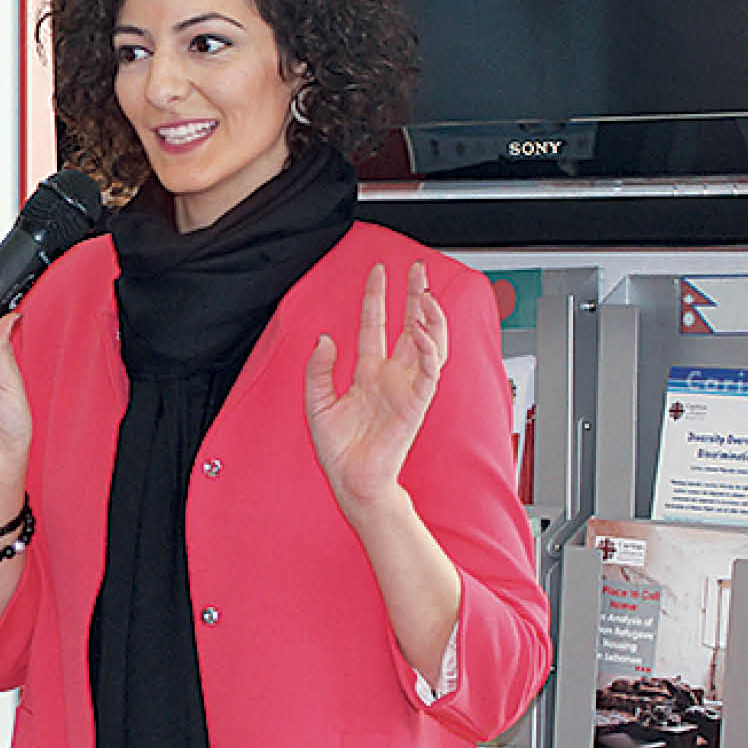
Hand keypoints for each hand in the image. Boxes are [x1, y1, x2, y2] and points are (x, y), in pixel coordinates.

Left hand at [303, 260, 446, 516]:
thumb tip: (325, 338)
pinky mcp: (417, 402)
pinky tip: (424, 329)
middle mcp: (392, 376)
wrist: (352, 479)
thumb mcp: (317, 402)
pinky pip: (430, 369)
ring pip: (429, 342)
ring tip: (426, 292)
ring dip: (430, 317)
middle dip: (415, 296)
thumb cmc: (338, 449)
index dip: (376, 298)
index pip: (376, 325)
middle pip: (410, 326)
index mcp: (369, 373)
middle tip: (418, 268)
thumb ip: (319, 369)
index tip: (379, 272)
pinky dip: (430, 348)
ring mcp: (407, 387)